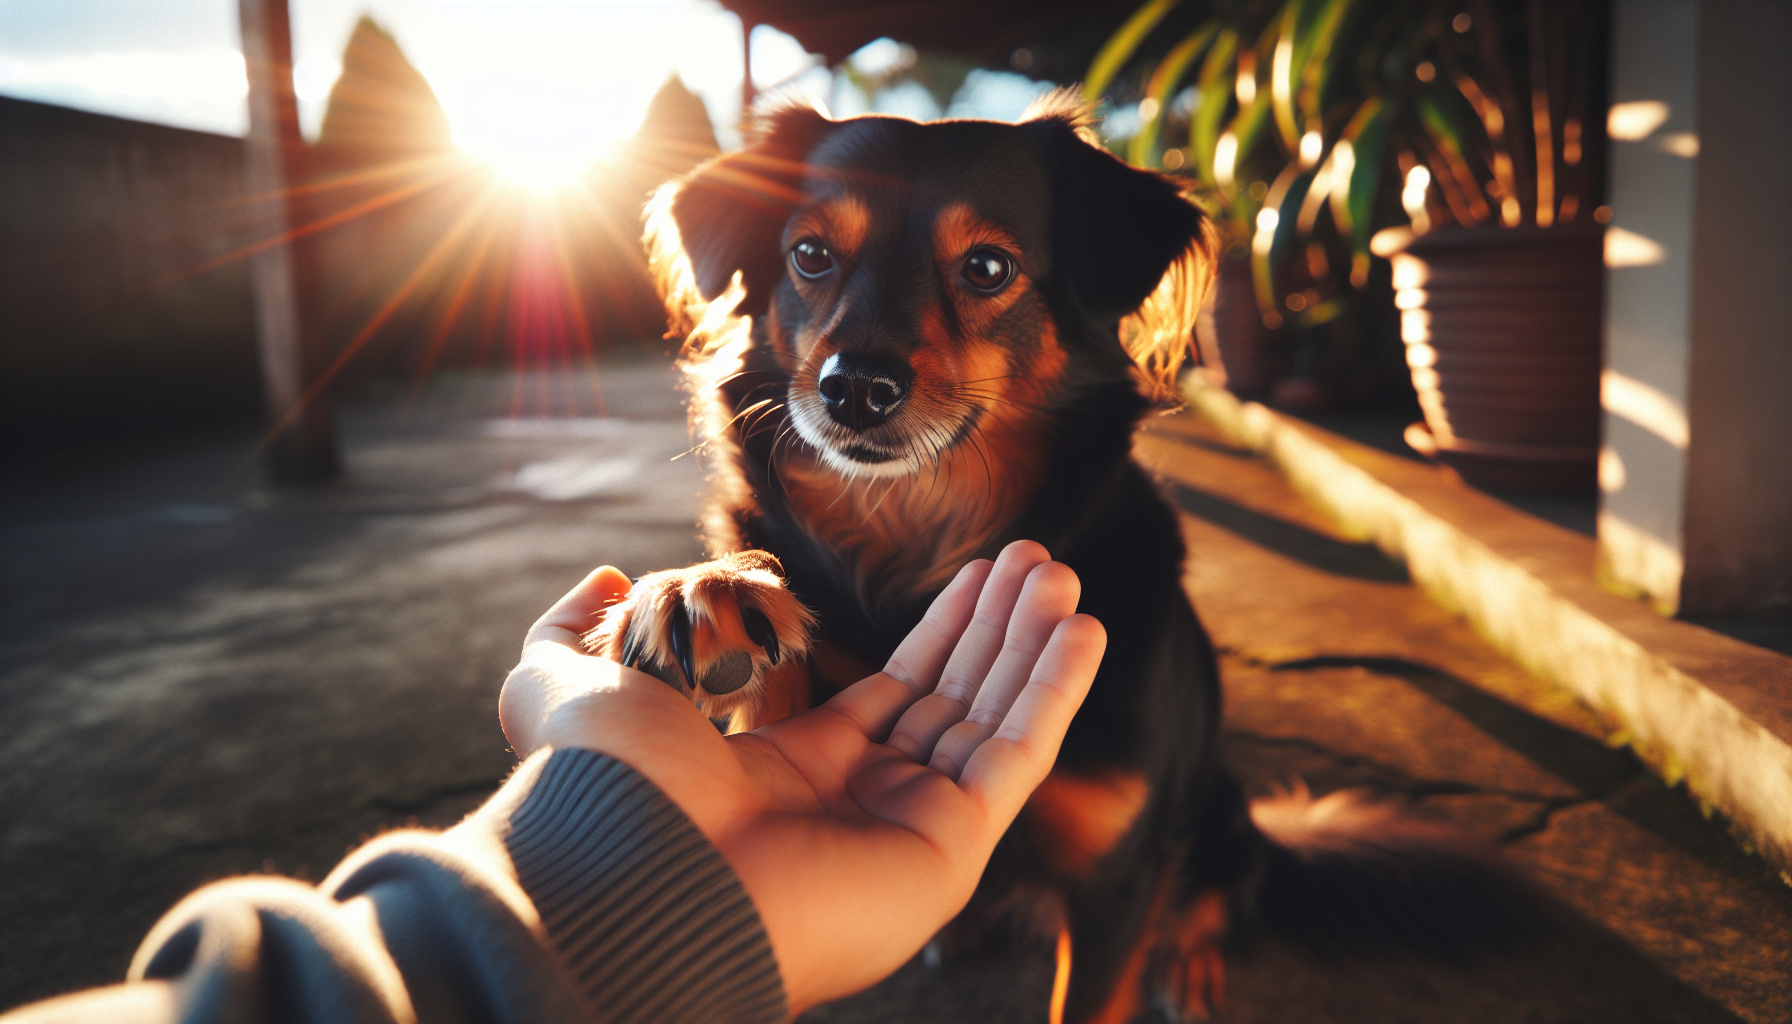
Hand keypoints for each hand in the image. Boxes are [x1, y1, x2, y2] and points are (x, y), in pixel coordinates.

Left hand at [497, 541, 1104, 1012]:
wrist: (634, 874)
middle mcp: (861, 803)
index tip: (982, 573)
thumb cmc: (602, 788)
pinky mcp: (948, 849)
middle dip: (997, 628)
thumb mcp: (565, 682)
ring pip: (992, 721)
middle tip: (1039, 559)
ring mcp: (909, 829)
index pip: (894, 693)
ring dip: (1033, 646)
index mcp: (795, 771)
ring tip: (1064, 576)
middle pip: (953, 700)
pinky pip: (1017, 757)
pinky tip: (1080, 628)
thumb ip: (574, 627)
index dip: (941, 631)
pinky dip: (1054, 692)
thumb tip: (602, 574)